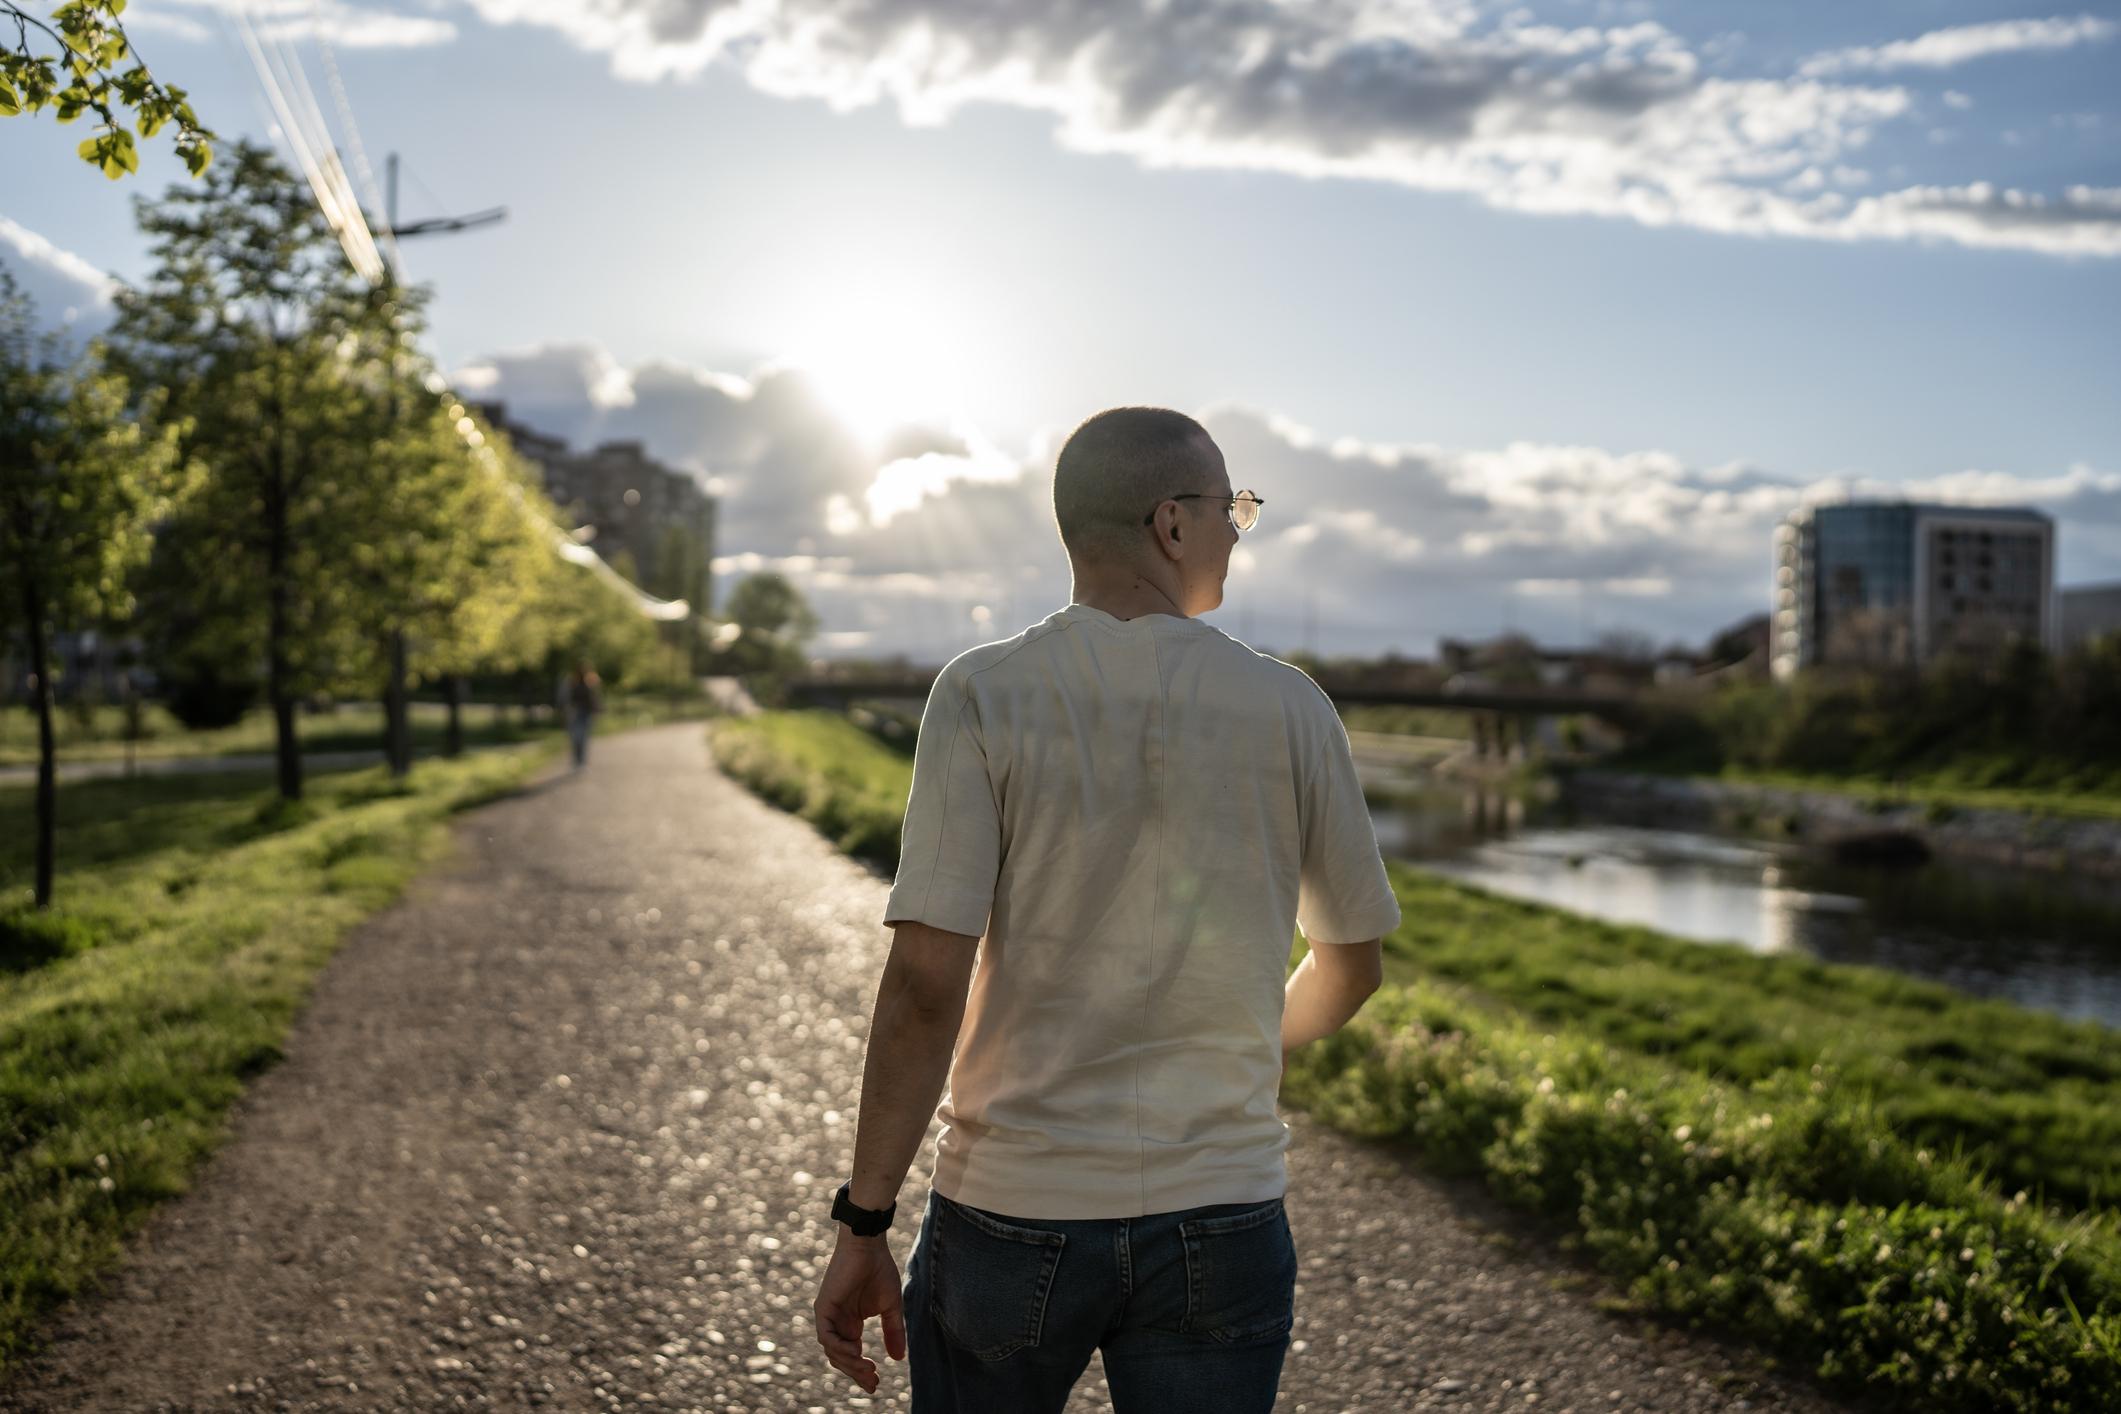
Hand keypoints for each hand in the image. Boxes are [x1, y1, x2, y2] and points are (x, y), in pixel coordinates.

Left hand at [813, 1232, 905, 1392]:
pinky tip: (856, 1352)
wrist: (869, 1245)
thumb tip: (898, 1359)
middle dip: (856, 1373)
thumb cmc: (879, 1270)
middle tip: (874, 1384)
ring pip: (832, 1351)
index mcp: (850, 1323)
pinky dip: (839, 1348)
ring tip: (869, 1369)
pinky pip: (826, 1336)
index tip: (876, 1385)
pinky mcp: (823, 1308)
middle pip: (841, 1358)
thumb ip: (893, 1331)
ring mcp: (828, 1316)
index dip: (861, 1372)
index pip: (851, 1355)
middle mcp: (837, 1322)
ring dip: (850, 1364)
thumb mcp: (891, 1306)